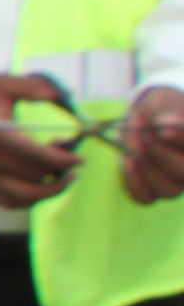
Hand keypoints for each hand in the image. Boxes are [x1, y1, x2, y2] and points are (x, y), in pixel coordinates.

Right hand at [0, 73, 81, 211]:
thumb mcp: (1, 82)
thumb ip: (32, 86)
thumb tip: (60, 96)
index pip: (34, 156)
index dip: (62, 159)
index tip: (79, 157)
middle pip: (33, 176)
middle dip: (59, 170)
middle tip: (71, 157)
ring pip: (23, 196)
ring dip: (49, 190)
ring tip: (64, 178)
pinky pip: (7, 202)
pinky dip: (28, 201)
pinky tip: (41, 188)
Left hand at [124, 88, 183, 207]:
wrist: (144, 118)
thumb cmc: (161, 111)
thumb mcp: (167, 107)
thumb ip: (171, 117)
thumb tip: (171, 130)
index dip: (181, 141)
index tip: (165, 131)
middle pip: (183, 174)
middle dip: (161, 155)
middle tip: (144, 138)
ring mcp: (172, 184)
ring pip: (168, 191)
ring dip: (146, 169)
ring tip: (133, 147)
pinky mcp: (150, 191)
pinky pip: (145, 198)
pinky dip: (134, 183)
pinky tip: (127, 162)